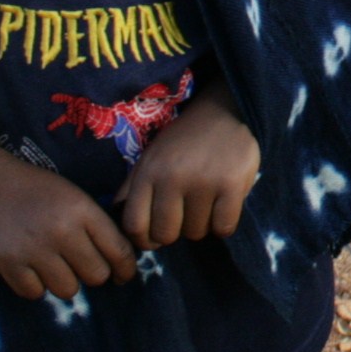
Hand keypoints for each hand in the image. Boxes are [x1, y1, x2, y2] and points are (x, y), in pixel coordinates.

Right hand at [0, 135, 137, 299]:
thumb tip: (120, 261)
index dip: (126, 269)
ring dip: (65, 282)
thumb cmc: (41, 192)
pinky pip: (35, 293)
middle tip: (84, 267)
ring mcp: (34, 249)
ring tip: (57, 267)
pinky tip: (34, 270)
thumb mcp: (76, 198)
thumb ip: (97, 226)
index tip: (123, 275)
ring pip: (68, 289)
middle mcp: (62, 231)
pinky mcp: (9, 264)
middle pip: (96, 275)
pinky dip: (36, 286)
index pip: (119, 251)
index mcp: (83, 211)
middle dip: (95, 275)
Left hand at [115, 92, 259, 249]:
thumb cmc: (184, 139)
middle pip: (166, 235)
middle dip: (174, 232)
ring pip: (196, 232)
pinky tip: (222, 207)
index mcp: (148, 172)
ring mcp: (204, 182)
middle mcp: (173, 178)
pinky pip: (223, 227)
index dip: (143, 240)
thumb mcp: (151, 157)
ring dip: (200, 225)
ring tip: (204, 204)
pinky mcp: (232, 185)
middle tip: (183, 216)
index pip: (135, 226)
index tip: (154, 237)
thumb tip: (118, 220)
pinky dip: (222, 224)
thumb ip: (133, 188)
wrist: (225, 111)